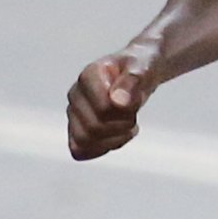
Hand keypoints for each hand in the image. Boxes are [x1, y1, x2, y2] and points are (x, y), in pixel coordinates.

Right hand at [67, 42, 158, 158]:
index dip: (125, 112)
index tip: (134, 102)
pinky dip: (101, 149)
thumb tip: (118, 102)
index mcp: (89, 76)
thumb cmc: (139, 68)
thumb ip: (131, 82)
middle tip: (133, 116)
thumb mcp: (143, 68)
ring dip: (113, 140)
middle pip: (93, 128)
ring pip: (83, 142)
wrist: (138, 72)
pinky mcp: (76, 127)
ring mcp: (74, 112)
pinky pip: (80, 150)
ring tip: (127, 127)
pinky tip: (117, 137)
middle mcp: (76, 94)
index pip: (103, 109)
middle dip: (121, 127)